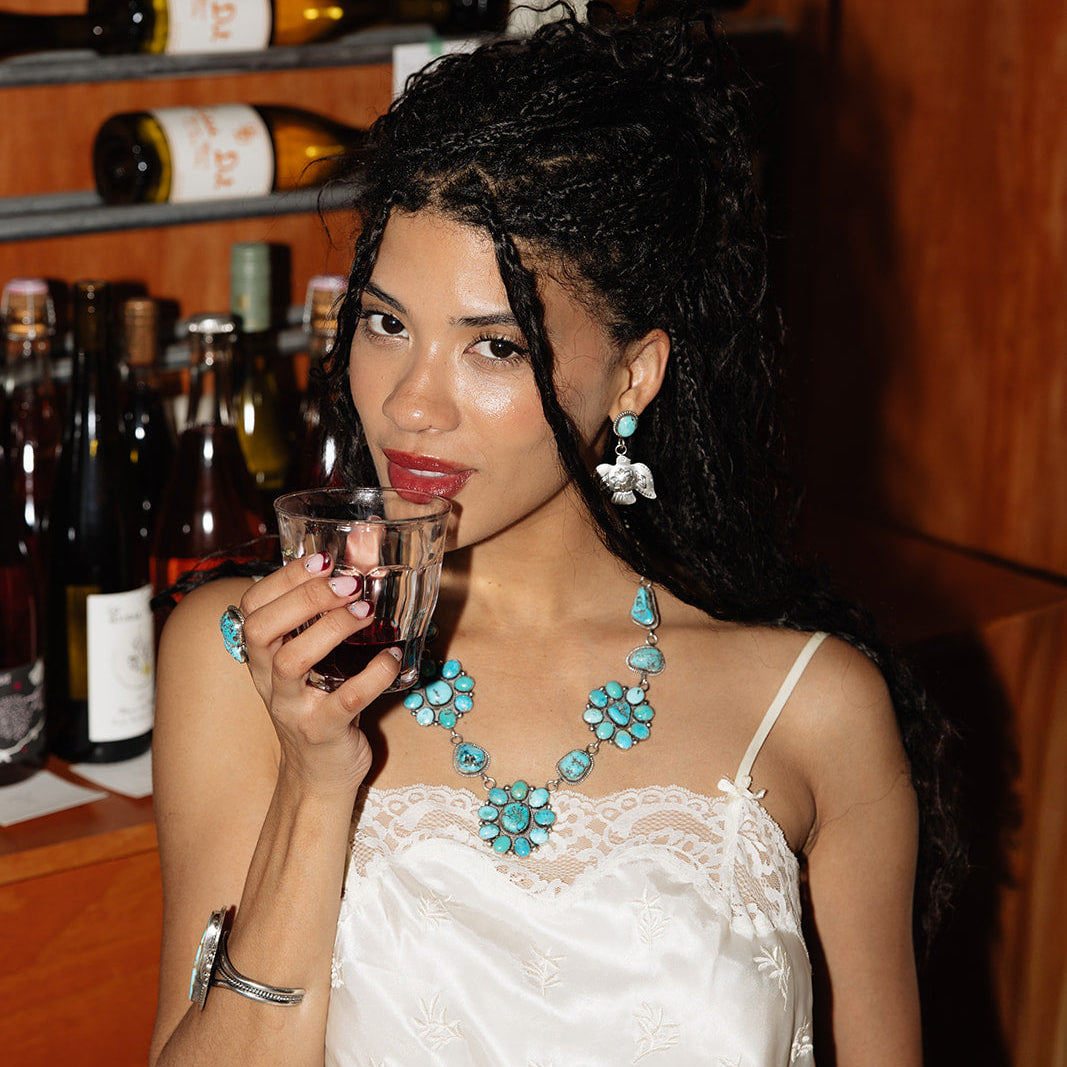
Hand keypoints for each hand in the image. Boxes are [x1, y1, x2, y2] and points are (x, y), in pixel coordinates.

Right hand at [236, 550, 400, 799]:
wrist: (319, 778)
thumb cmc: (322, 705)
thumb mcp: (318, 661)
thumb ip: (328, 616)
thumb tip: (362, 555)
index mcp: (263, 656)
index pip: (252, 606)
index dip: (283, 578)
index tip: (322, 559)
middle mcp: (269, 680)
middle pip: (262, 629)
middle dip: (305, 598)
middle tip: (349, 584)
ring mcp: (293, 707)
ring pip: (292, 661)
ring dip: (332, 628)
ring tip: (367, 612)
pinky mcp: (324, 731)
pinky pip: (346, 699)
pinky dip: (374, 674)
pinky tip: (392, 656)